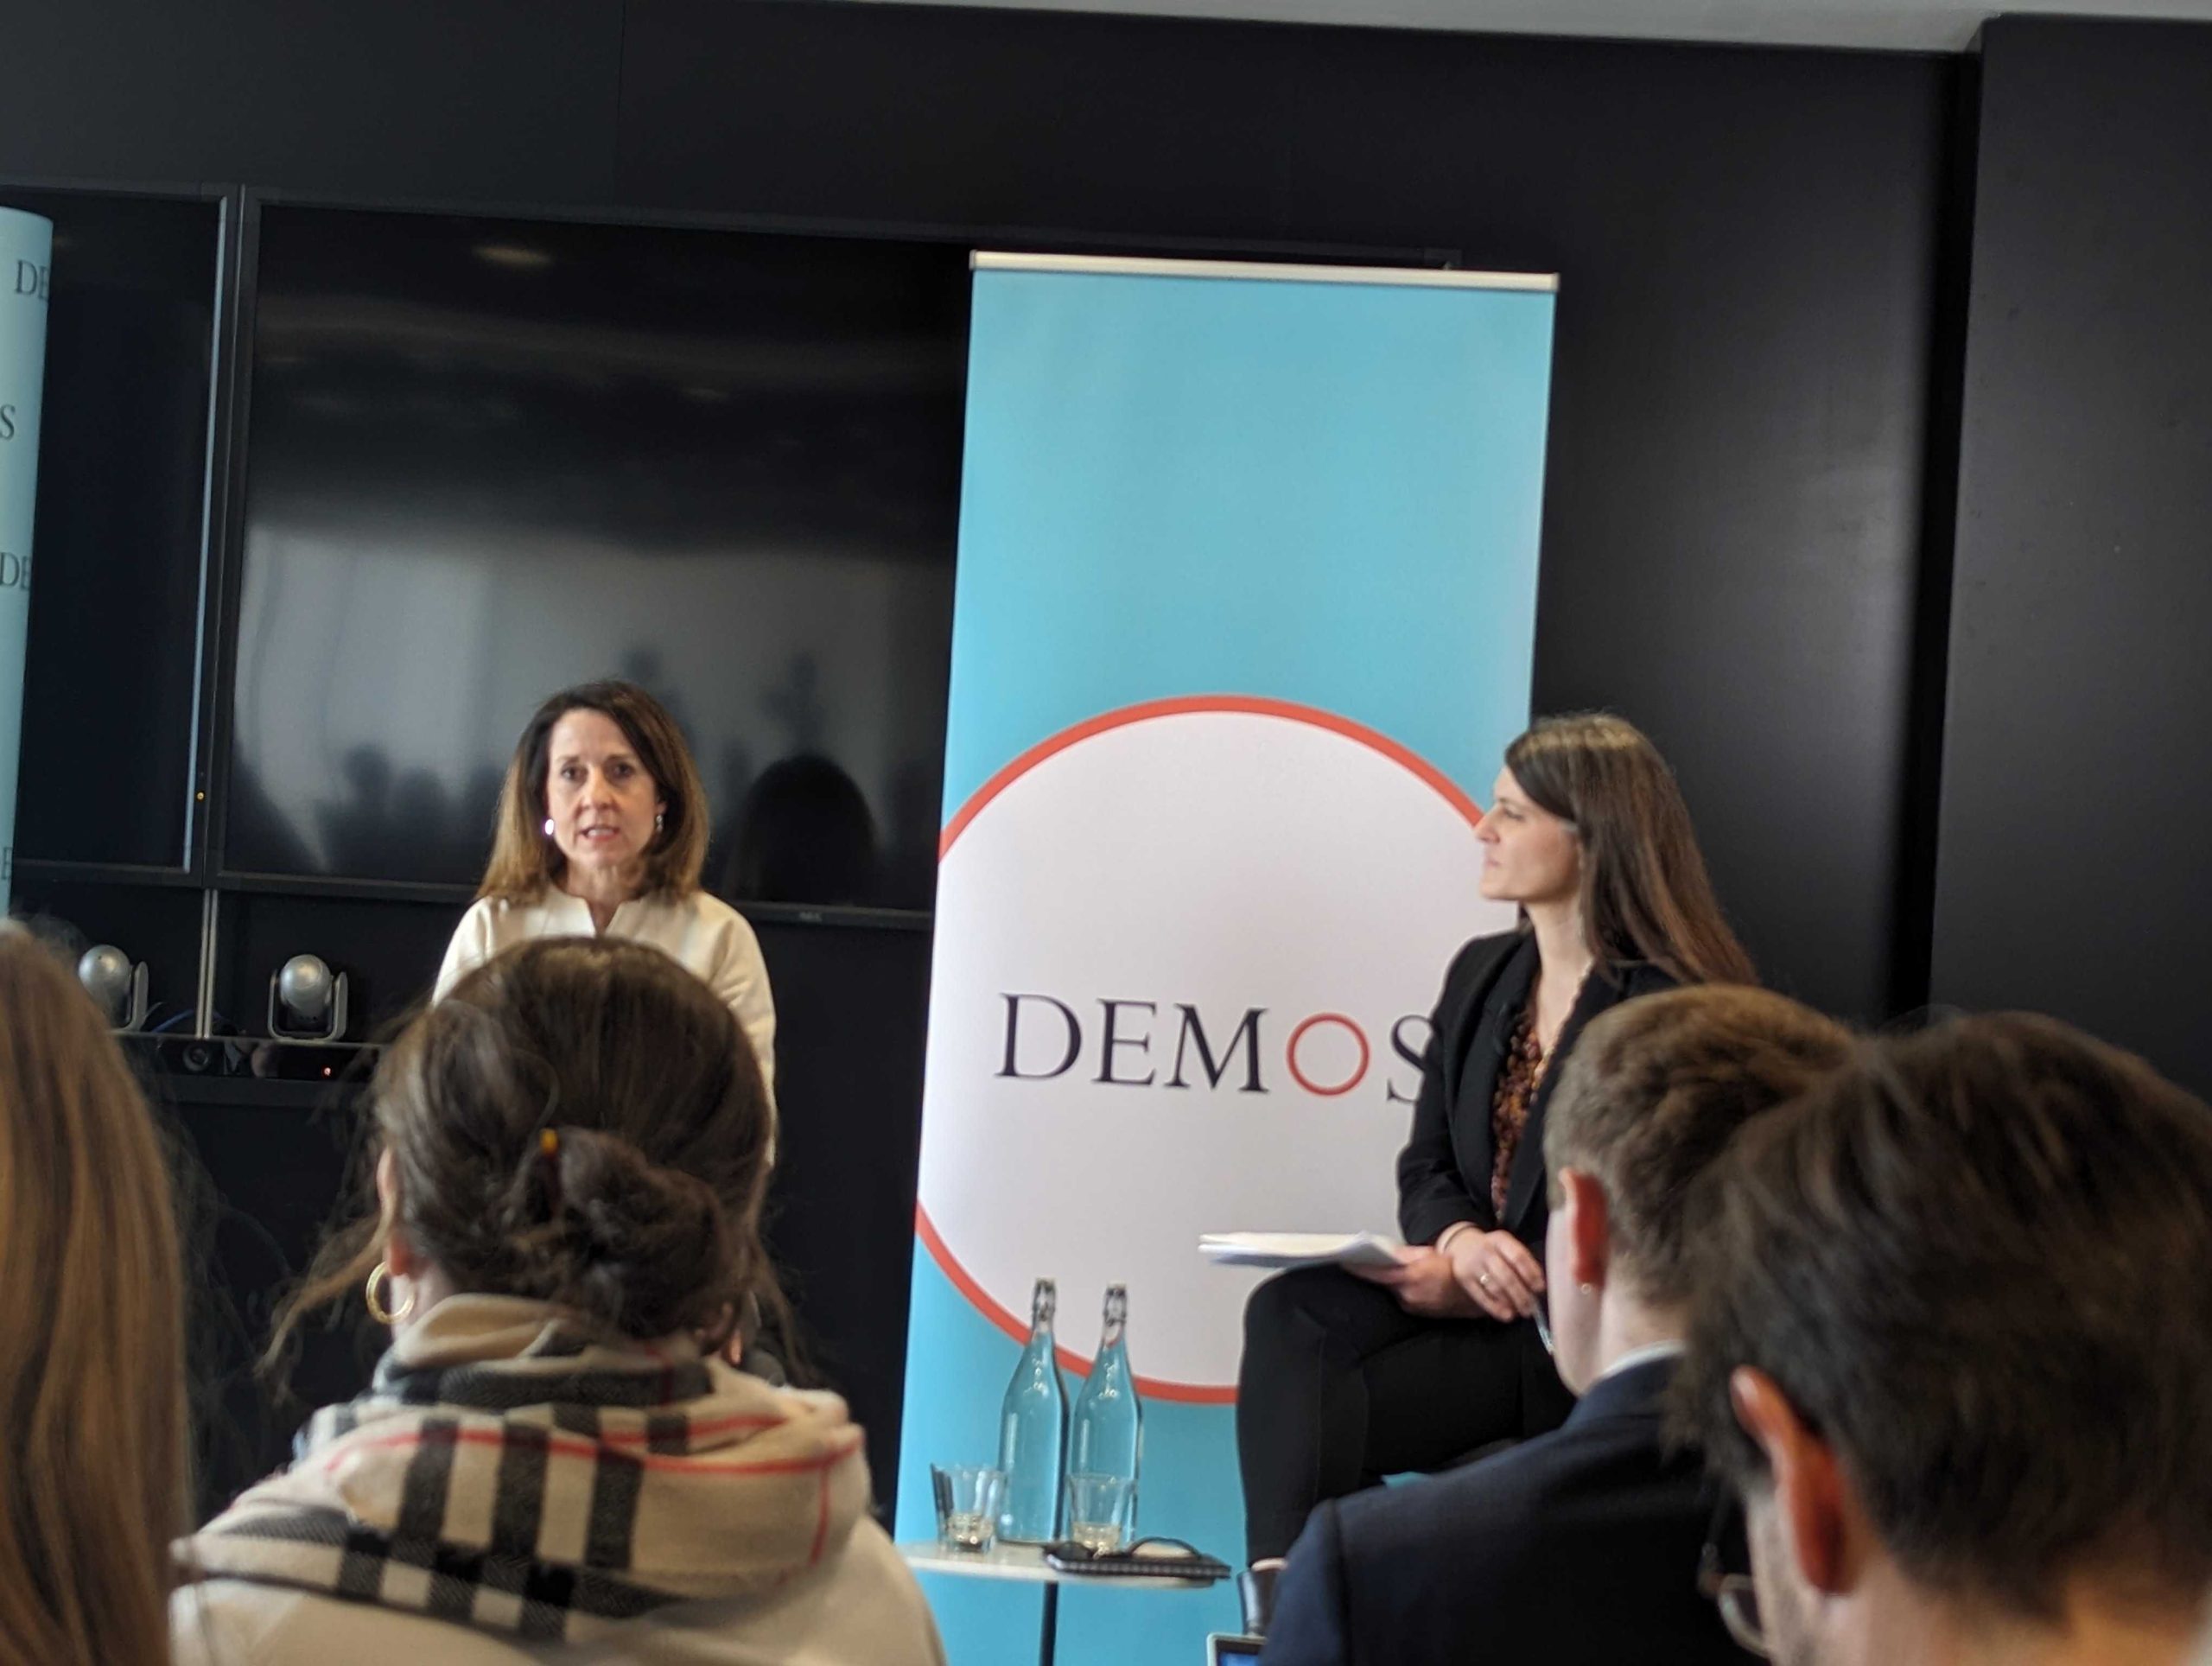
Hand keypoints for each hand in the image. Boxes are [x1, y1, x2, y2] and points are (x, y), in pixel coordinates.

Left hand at [1348, 1246, 1479, 1316]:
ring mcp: (1412, 1306)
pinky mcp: (1417, 1312)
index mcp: (1410, 1277)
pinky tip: (1403, 1282)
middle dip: (1374, 1273)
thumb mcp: (1429, 1254)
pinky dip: (1399, 1290)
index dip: (1359, 1268)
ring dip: (1389, 1282)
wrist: (1474, 1291)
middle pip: (1382, 1283)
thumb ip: (1404, 1254)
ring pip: (1392, 1291)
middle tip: (1363, 1261)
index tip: (1345, 1262)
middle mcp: (1408, 1295)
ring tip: (1388, 1269)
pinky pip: (1401, 1299)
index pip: (1376, 1273)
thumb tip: (1385, 1252)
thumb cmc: (1454, 1269)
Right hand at [1442, 1228, 1544, 1322]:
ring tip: (1522, 1312)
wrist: (1462, 1246)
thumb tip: (1538, 1288)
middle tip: (1531, 1308)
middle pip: (1506, 1275)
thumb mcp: (1507, 1248)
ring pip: (1495, 1287)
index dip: (1531, 1274)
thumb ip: (1523, 1263)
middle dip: (1521, 1294)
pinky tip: (1507, 1315)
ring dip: (1511, 1302)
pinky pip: (1482, 1297)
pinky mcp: (1464, 1278)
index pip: (1518, 1257)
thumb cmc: (1494, 1251)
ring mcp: (1473, 1264)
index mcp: (1501, 1240)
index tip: (1540, 1289)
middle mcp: (1485, 1250)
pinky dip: (1496, 1308)